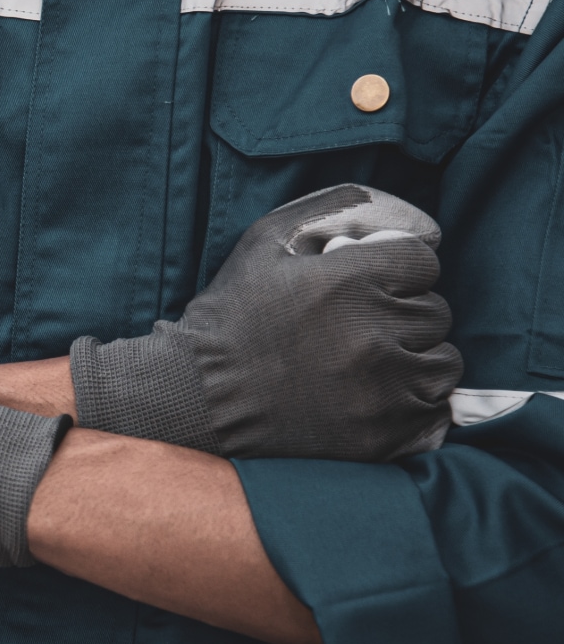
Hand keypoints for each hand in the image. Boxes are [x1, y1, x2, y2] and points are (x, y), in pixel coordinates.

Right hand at [70, 184, 461, 460]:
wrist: (200, 396)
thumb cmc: (232, 315)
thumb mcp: (265, 241)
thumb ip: (332, 209)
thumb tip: (404, 214)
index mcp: (350, 279)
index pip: (423, 263)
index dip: (396, 271)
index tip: (368, 286)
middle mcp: (375, 333)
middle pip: (435, 312)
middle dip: (402, 314)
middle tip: (359, 327)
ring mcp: (384, 389)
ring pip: (443, 361)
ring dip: (416, 358)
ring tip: (371, 363)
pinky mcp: (386, 434)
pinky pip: (434, 408)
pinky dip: (412, 401)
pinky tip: (375, 395)